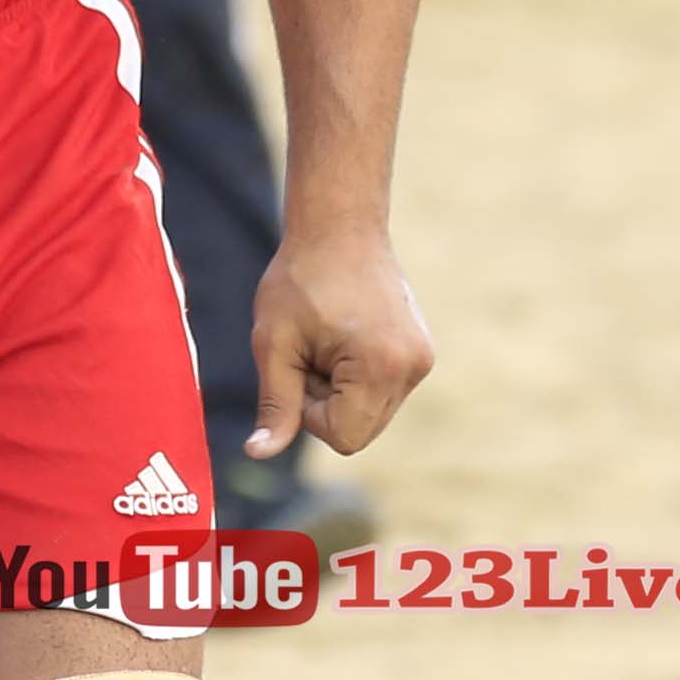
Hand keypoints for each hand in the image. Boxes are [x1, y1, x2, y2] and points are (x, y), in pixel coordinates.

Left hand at [245, 223, 433, 461]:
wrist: (339, 227)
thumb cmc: (299, 280)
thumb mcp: (274, 344)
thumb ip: (275, 403)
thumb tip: (257, 453)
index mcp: (382, 367)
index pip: (342, 437)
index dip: (309, 413)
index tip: (299, 366)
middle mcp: (413, 368)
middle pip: (360, 431)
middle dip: (326, 404)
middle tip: (310, 353)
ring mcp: (422, 360)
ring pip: (370, 415)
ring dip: (340, 392)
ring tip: (327, 342)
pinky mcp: (421, 353)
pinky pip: (382, 393)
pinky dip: (356, 379)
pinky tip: (345, 339)